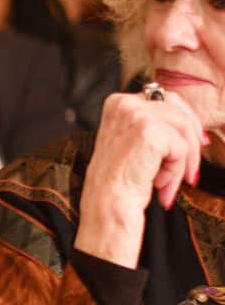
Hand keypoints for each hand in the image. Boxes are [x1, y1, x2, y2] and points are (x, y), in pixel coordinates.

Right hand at [76, 87, 210, 264]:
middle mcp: (125, 103)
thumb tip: (196, 129)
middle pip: (180, 112)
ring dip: (183, 161)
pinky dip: (176, 170)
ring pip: (184, 130)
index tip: (193, 145)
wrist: (106, 204)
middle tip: (190, 168)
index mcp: (118, 102)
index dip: (184, 123)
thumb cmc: (118, 180)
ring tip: (167, 183)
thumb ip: (156, 126)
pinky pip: (181, 147)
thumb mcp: (133, 142)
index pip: (166, 100)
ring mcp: (136, 115)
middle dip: (191, 141)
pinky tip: (159, 184)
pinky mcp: (149, 132)